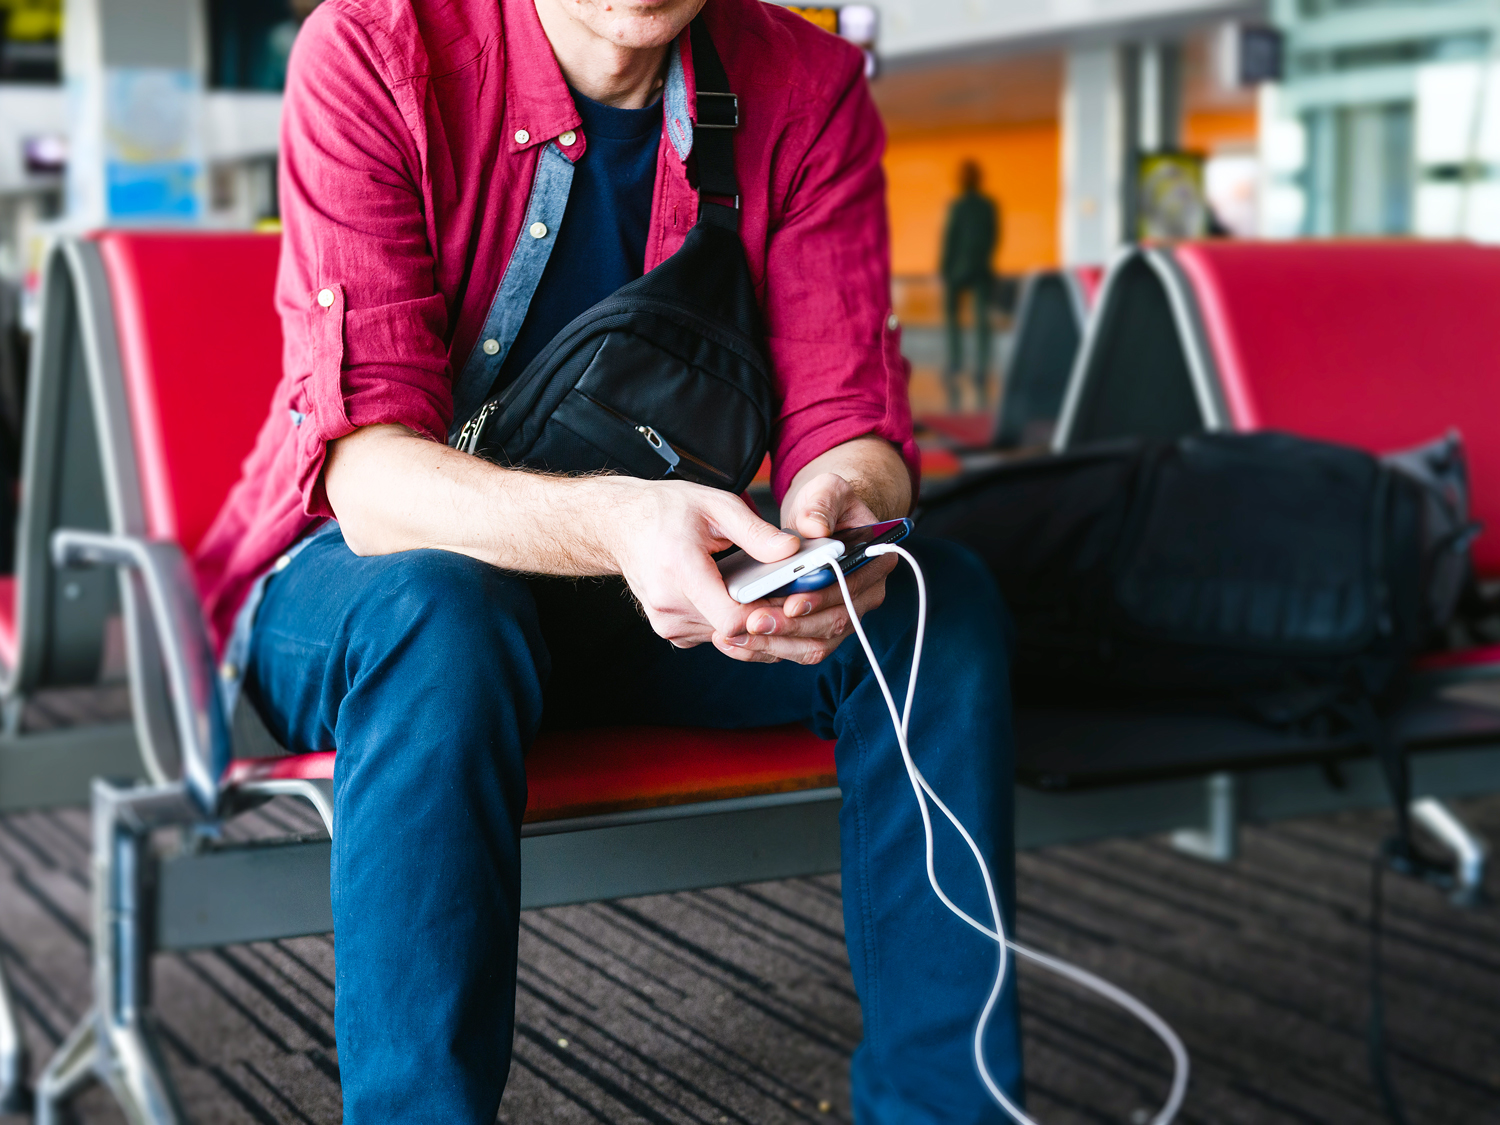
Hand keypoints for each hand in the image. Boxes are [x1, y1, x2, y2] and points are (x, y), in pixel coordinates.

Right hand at [598, 477, 801, 658]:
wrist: (620, 524)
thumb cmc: (665, 510)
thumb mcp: (716, 505)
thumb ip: (756, 532)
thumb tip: (791, 552)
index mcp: (681, 571)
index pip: (733, 620)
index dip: (766, 614)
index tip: (787, 599)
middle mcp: (669, 605)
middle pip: (734, 631)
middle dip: (763, 614)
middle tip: (782, 591)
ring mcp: (666, 622)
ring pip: (725, 636)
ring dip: (745, 618)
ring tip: (753, 588)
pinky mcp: (669, 630)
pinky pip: (711, 633)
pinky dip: (726, 619)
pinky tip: (728, 594)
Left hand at [712, 472, 896, 664]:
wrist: (817, 520)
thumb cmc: (825, 505)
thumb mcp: (826, 491)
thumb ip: (821, 506)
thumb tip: (815, 528)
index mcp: (876, 562)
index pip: (852, 588)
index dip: (823, 599)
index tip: (791, 603)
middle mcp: (866, 595)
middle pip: (834, 623)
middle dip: (793, 627)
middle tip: (755, 623)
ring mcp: (845, 615)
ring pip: (816, 643)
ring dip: (778, 644)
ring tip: (741, 636)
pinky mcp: (821, 627)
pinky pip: (799, 647)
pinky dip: (770, 648)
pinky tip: (740, 641)